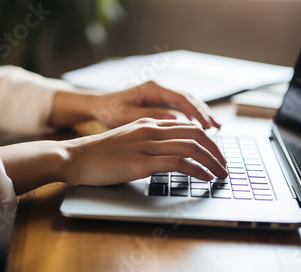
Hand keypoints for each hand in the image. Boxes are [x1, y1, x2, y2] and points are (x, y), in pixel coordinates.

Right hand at [59, 118, 227, 185]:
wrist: (75, 157)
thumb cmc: (99, 153)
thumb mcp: (127, 140)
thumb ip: (147, 142)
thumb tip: (167, 155)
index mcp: (147, 123)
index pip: (187, 125)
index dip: (207, 139)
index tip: (215, 153)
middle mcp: (150, 129)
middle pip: (195, 133)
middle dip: (216, 149)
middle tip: (225, 164)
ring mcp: (146, 144)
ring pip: (191, 147)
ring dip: (212, 161)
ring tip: (221, 174)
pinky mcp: (141, 162)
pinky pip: (178, 163)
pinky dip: (197, 170)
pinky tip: (205, 178)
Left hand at [91, 81, 220, 129]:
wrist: (97, 106)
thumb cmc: (108, 110)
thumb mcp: (126, 115)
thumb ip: (150, 116)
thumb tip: (175, 119)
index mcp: (152, 88)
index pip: (181, 98)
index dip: (197, 112)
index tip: (207, 126)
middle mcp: (159, 89)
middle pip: (189, 99)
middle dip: (204, 113)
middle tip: (218, 128)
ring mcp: (159, 95)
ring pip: (187, 103)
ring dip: (201, 115)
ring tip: (215, 129)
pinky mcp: (158, 103)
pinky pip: (180, 109)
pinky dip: (191, 118)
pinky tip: (199, 128)